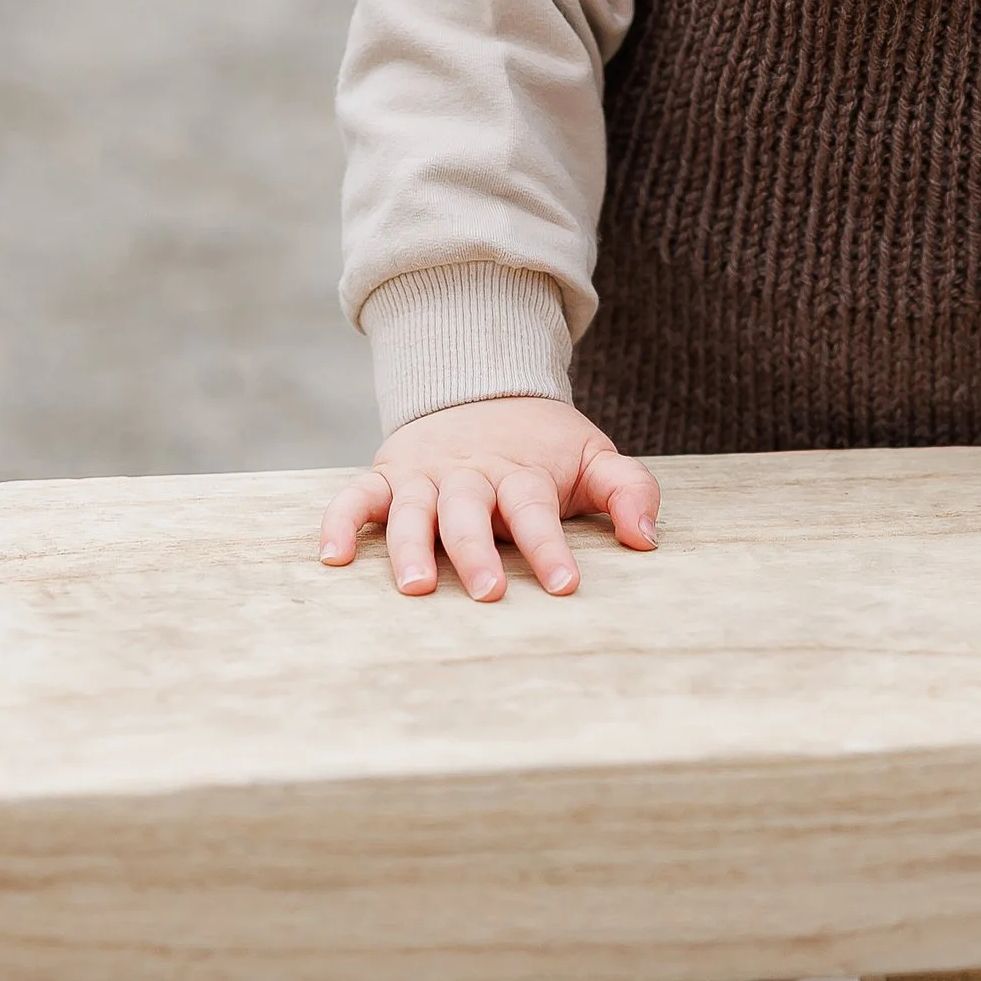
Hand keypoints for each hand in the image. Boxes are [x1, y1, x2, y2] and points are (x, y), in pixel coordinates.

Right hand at [317, 397, 659, 602]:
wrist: (484, 386)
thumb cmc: (543, 445)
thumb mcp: (592, 456)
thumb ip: (627, 490)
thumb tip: (647, 539)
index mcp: (521, 471)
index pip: (534, 510)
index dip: (549, 548)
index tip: (565, 586)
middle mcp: (469, 473)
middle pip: (470, 512)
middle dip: (477, 553)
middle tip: (486, 594)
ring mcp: (425, 474)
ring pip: (413, 509)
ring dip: (412, 546)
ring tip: (415, 586)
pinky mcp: (389, 474)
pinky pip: (357, 494)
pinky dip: (340, 520)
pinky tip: (333, 558)